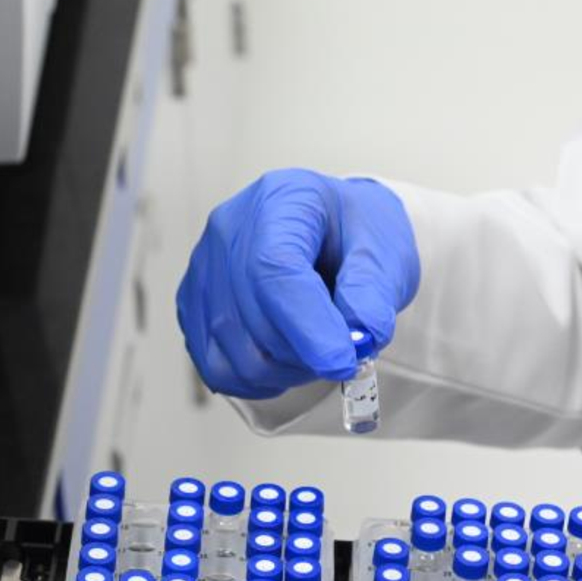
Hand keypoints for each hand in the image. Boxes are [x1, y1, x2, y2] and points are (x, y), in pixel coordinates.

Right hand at [176, 170, 419, 398]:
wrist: (337, 232)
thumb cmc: (357, 234)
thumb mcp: (386, 251)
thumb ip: (374, 292)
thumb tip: (361, 335)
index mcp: (281, 200)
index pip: (275, 269)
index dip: (308, 326)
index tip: (342, 361)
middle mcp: (230, 230)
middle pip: (253, 316)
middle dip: (307, 352)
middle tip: (345, 352)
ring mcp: (205, 269)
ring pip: (235, 352)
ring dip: (286, 370)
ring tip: (317, 348)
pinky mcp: (195, 305)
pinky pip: (218, 367)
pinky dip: (259, 380)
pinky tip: (289, 361)